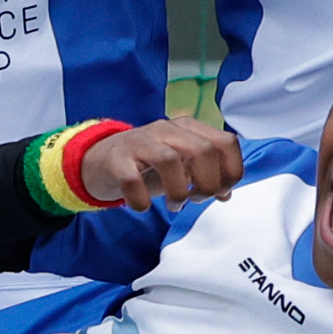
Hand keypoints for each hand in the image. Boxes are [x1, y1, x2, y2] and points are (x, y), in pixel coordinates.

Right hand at [79, 116, 242, 208]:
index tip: (220, 191)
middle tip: (196, 199)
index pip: (227, 142)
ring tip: (176, 205)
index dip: (231, 172)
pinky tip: (142, 206)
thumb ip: (206, 175)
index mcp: (188, 128)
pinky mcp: (116, 159)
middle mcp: (166, 129)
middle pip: (203, 150)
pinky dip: (140, 199)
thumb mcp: (182, 166)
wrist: (101, 159)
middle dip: (207, 184)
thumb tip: (226, 192)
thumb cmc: (148, 163)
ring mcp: (140, 141)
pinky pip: (131, 179)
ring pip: (170, 160)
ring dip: (179, 192)